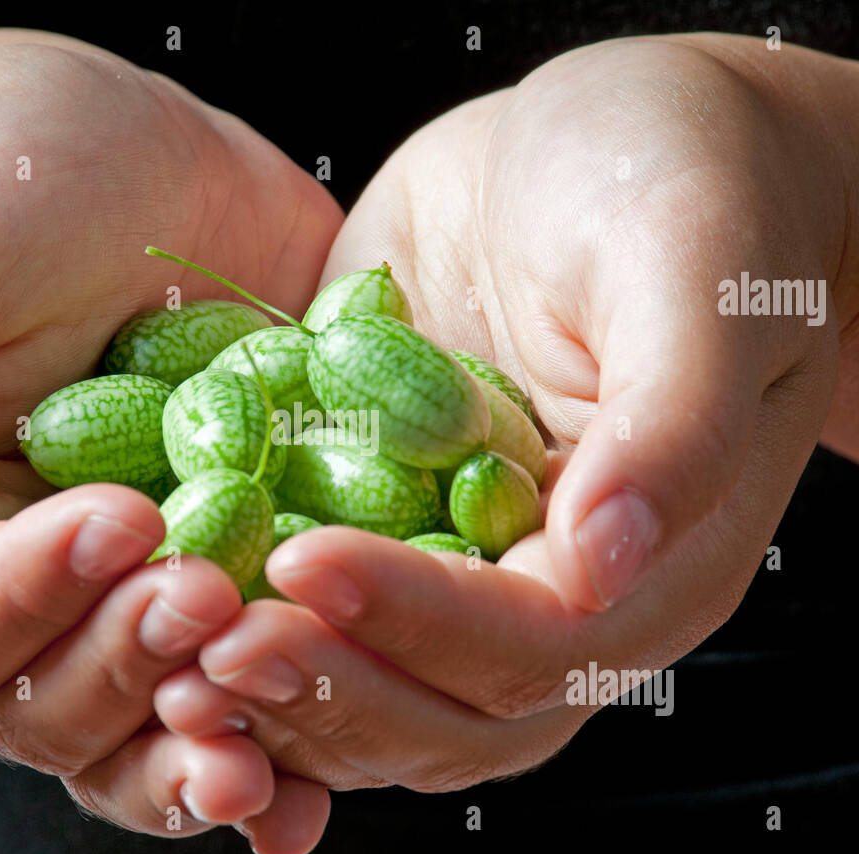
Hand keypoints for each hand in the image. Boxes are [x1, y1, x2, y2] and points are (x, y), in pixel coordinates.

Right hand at [0, 41, 339, 853]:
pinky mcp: (244, 568)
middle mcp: (27, 591)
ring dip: (205, 737)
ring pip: (149, 723)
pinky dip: (291, 730)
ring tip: (274, 712)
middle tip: (208, 593)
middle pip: (52, 703)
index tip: (116, 517)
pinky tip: (329, 756)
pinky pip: (255, 681)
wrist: (119, 148)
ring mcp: (141, 590)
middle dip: (130, 663)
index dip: (26, 596)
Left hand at [151, 35, 855, 792]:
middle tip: (212, 643)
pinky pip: (316, 614)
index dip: (416, 622)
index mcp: (653, 565)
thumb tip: (603, 559)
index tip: (305, 562)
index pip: (529, 644)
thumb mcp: (695, 274)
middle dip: (328, 686)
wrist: (611, 139)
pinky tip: (163, 605)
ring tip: (171, 654)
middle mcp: (556, 597)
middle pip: (442, 708)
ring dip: (275, 693)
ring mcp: (462, 569)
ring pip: (373, 695)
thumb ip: (671, 423)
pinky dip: (250, 629)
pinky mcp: (384, 523)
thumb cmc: (691, 183)